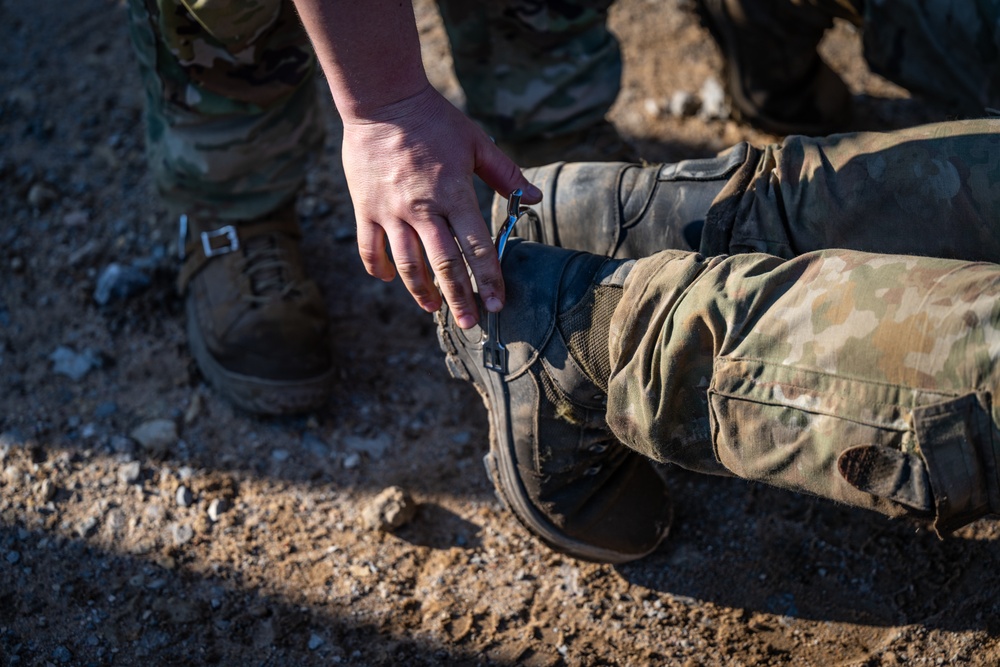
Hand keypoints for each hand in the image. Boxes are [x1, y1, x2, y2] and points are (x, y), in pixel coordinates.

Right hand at [341, 84, 541, 327]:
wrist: (382, 100)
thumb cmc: (434, 120)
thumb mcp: (476, 142)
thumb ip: (506, 174)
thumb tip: (534, 198)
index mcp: (454, 194)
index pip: (477, 247)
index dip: (489, 279)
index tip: (497, 303)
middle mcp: (422, 209)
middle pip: (444, 265)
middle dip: (459, 298)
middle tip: (469, 322)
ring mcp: (391, 211)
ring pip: (407, 264)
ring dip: (421, 291)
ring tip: (433, 308)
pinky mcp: (366, 208)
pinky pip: (370, 248)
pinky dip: (380, 268)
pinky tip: (391, 279)